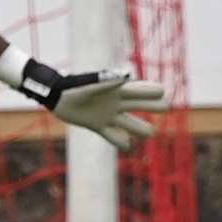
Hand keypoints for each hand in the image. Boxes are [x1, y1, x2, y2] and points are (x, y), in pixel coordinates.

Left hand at [18, 64, 167, 151]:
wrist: (56, 97)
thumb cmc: (73, 87)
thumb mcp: (90, 85)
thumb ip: (108, 82)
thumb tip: (127, 76)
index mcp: (118, 90)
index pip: (142, 90)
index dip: (153, 91)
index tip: (161, 92)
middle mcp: (117, 102)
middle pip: (143, 105)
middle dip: (155, 106)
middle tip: (165, 107)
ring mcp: (109, 115)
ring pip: (132, 125)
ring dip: (141, 129)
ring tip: (149, 132)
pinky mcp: (99, 126)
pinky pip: (115, 137)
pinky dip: (122, 142)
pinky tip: (127, 145)